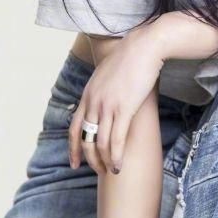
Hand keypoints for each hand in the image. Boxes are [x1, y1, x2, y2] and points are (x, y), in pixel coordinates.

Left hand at [68, 26, 164, 175]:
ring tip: (112, 171)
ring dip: (104, 161)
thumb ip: (102, 88)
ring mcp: (107, 106)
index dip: (73, 148)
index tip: (75, 163)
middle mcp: (94, 102)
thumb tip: (105, 97)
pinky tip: (119, 165)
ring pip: (100, 143)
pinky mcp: (124, 108)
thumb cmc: (131, 57)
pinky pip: (116, 140)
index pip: (74, 127)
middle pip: (85, 139)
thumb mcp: (107, 72)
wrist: (144, 46)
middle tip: (97, 171)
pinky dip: (116, 156)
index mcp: (88, 94)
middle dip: (90, 159)